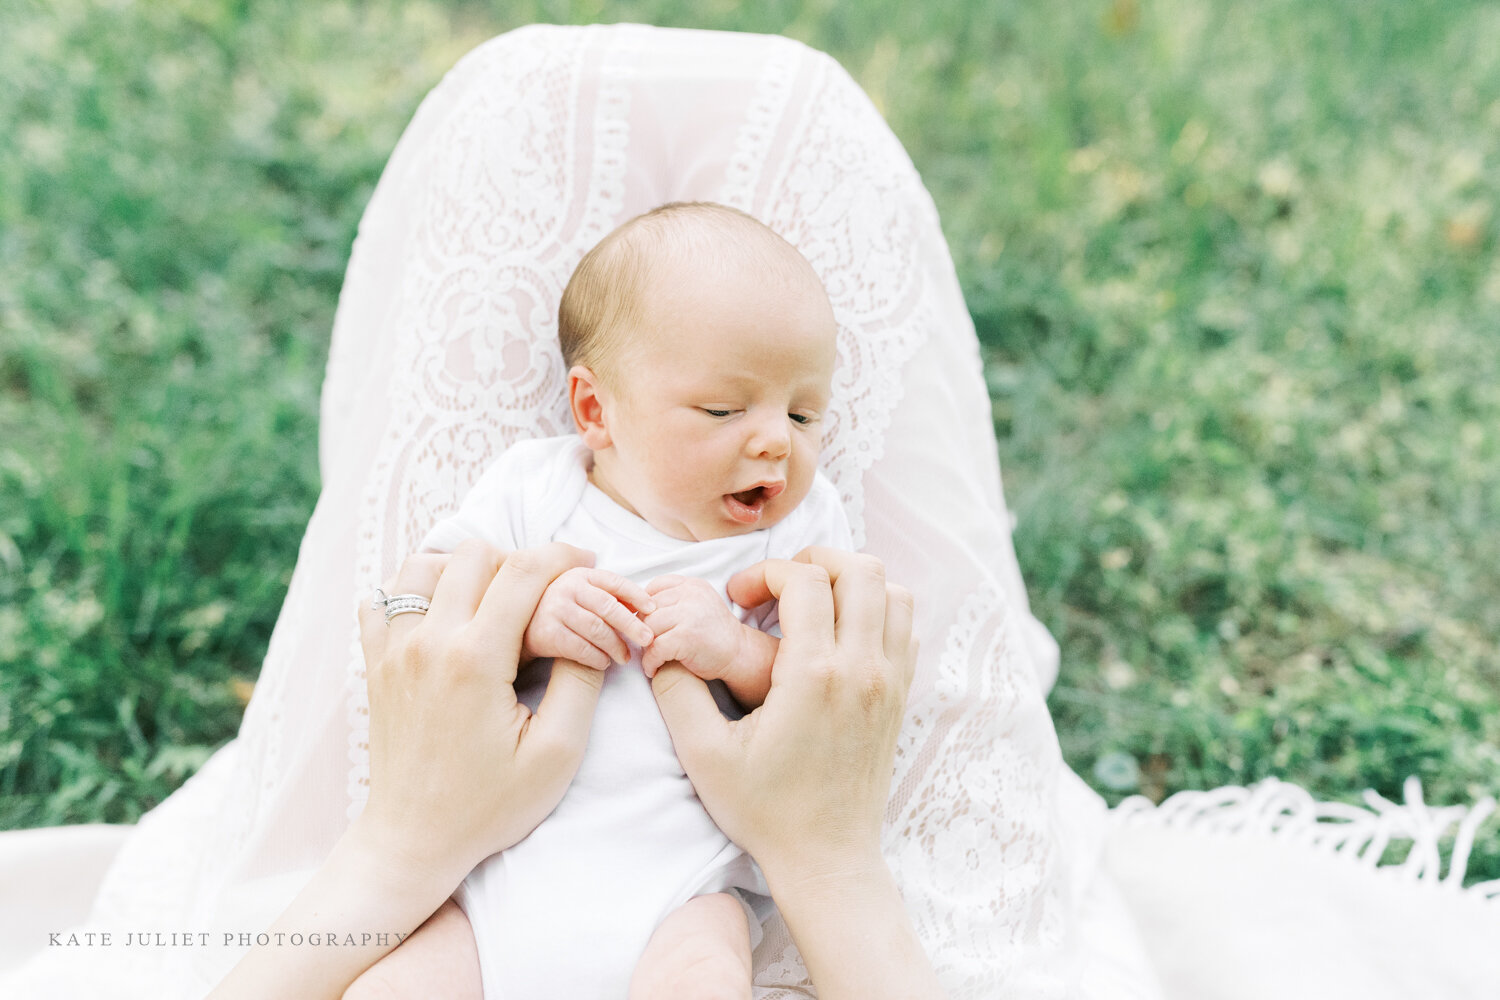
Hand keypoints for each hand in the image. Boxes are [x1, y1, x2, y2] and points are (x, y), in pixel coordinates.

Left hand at [355, 540, 609, 884]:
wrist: (414, 840)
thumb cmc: (489, 806)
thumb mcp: (556, 754)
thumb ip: (580, 683)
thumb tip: (593, 632)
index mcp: (475, 660)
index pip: (523, 571)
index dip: (563, 557)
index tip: (587, 563)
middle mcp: (428, 642)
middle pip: (474, 555)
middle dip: (518, 561)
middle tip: (544, 593)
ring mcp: (393, 650)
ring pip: (423, 565)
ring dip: (463, 569)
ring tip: (492, 599)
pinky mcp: (375, 664)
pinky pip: (383, 600)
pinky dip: (415, 592)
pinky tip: (443, 617)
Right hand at [521, 565, 656, 668]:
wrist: (522, 627)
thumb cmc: (562, 610)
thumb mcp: (583, 594)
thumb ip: (609, 596)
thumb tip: (646, 604)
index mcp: (581, 575)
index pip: (615, 582)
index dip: (637, 595)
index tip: (653, 609)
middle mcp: (567, 588)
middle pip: (608, 607)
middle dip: (632, 625)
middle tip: (648, 639)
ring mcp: (555, 609)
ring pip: (596, 629)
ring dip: (615, 646)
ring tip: (625, 657)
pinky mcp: (547, 632)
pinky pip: (581, 647)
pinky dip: (597, 658)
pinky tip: (604, 662)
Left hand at [639, 574, 741, 679]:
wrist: (740, 654)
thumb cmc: (714, 634)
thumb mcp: (699, 605)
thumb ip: (676, 600)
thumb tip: (639, 607)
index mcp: (692, 585)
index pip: (655, 587)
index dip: (646, 607)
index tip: (647, 624)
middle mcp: (691, 595)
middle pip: (648, 609)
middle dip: (644, 629)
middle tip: (647, 645)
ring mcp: (688, 615)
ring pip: (648, 628)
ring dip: (645, 647)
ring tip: (652, 657)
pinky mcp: (685, 637)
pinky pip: (654, 648)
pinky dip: (650, 662)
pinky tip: (654, 669)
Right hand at [648, 547, 916, 882]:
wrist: (826, 857)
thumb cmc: (765, 810)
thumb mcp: (703, 755)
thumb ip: (676, 691)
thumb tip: (661, 644)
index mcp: (814, 675)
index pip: (806, 580)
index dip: (765, 572)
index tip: (739, 598)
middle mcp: (862, 669)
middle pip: (861, 570)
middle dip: (813, 562)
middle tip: (777, 588)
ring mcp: (890, 681)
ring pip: (894, 591)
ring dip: (852, 582)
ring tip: (811, 603)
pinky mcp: (900, 696)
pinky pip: (906, 626)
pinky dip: (877, 610)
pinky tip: (839, 633)